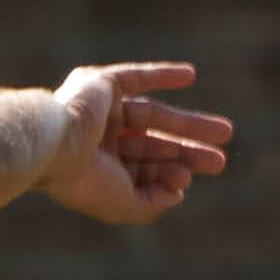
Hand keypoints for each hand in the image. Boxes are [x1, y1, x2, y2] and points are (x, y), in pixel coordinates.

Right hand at [36, 63, 230, 225]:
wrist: (54, 145)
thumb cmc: (84, 180)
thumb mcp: (125, 204)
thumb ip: (153, 203)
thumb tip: (179, 193)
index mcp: (97, 169)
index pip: (142, 170)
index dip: (169, 174)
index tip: (188, 178)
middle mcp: (97, 139)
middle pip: (153, 143)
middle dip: (188, 152)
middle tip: (220, 162)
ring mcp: (99, 111)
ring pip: (153, 115)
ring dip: (189, 124)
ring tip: (226, 133)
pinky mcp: (100, 85)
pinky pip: (136, 76)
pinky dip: (162, 75)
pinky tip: (191, 76)